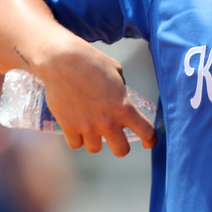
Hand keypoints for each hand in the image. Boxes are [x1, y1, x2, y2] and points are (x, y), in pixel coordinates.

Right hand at [29, 34, 155, 156]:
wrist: (62, 60)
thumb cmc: (90, 62)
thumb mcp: (117, 72)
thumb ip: (122, 91)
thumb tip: (120, 99)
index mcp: (124, 107)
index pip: (146, 133)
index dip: (150, 140)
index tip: (148, 142)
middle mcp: (108, 122)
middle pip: (121, 151)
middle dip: (120, 145)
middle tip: (116, 138)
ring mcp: (87, 127)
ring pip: (95, 149)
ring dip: (95, 140)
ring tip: (91, 127)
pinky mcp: (68, 127)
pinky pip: (76, 144)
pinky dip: (77, 138)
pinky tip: (76, 128)